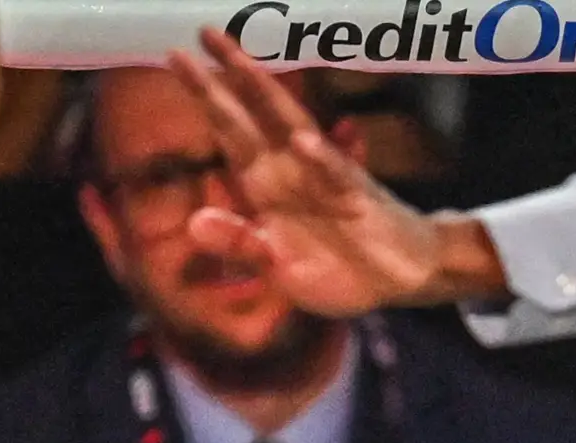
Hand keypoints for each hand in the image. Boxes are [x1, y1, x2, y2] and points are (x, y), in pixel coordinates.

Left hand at [168, 32, 506, 311]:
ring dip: (269, 98)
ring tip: (243, 64)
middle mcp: (292, 170)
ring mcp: (324, 180)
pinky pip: (337, 176)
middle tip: (205, 30)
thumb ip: (239, 244)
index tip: (177, 56)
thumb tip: (194, 224)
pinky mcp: (357, 201)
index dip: (207, 95)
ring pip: (293, 128)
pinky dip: (321, 160)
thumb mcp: (278, 266)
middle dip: (229, 75)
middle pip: (256, 114)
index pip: (231, 130)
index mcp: (267, 183)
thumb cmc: (337, 266)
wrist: (398, 278)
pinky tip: (302, 142)